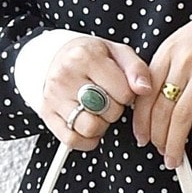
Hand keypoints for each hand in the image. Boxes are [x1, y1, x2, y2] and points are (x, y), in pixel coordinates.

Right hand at [40, 36, 153, 150]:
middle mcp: (66, 76)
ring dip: (101, 125)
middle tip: (108, 98)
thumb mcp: (117, 52)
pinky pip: (71, 140)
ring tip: (98, 111)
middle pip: (108, 112)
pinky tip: (88, 125)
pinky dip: (85, 140)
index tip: (120, 87)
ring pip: (90, 128)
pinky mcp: (46, 113)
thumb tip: (145, 89)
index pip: (124, 92)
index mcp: (86, 56)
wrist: (57, 56)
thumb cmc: (92, 56)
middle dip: (115, 109)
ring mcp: (53, 96)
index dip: (128, 94)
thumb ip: (136, 68)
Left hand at [131, 0, 191, 167]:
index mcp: (166, 53)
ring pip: (183, 116)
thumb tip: (149, 102)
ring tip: (174, 159)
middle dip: (158, 139)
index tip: (141, 138)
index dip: (141, 123)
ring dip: (176, 144)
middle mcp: (183, 63)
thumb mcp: (180, 43)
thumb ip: (164, 69)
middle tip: (161, 154)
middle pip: (162, 110)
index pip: (145, 96)